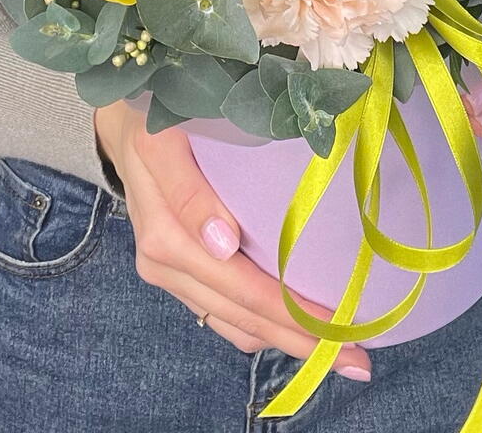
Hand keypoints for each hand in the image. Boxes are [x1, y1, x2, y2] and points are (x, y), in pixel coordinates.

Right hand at [94, 102, 371, 381]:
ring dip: (285, 341)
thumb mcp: (164, 141)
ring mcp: (169, 275)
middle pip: (242, 315)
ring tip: (340, 352)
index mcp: (166, 235)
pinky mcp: (175, 275)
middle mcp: (165, 264)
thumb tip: (223, 243)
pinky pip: (221, 315)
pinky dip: (261, 328)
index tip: (341, 325)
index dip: (292, 312)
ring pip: (234, 324)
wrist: (122, 125)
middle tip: (358, 358)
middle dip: (300, 338)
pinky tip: (297, 332)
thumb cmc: (154, 123)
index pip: (241, 288)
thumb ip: (188, 192)